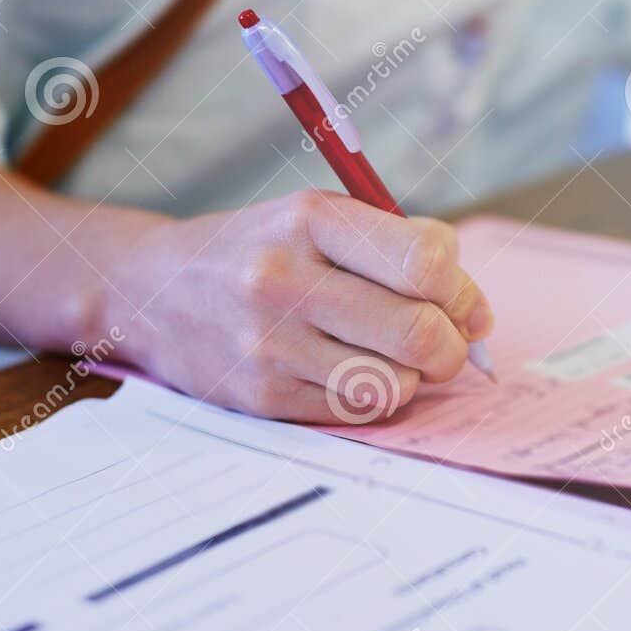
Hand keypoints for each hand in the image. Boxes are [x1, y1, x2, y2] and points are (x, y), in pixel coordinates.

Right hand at [106, 190, 492, 421]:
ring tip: (392, 356)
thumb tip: (477, 316)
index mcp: (312, 219)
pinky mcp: (263, 397)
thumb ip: (403, 250)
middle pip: (419, 332)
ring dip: (413, 376)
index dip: (462, 290)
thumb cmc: (262, 251)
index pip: (427, 262)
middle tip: (446, 344)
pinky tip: (353, 371)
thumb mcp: (321, 220)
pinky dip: (374, 396)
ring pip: (394, 382)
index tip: (462, 303)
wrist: (153, 293)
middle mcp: (285, 279)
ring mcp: (270, 344)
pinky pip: (357, 411)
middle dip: (451, 345)